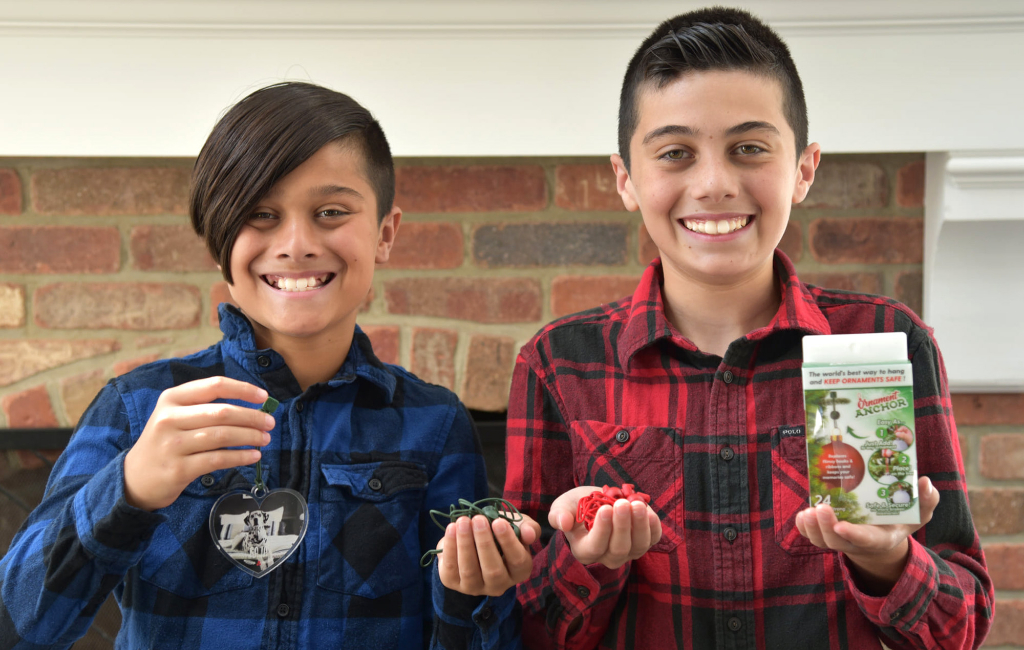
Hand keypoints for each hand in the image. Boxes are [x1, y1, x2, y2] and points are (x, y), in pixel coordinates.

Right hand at [123, 377, 273, 510]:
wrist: (135, 478)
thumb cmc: (166, 442)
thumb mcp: (175, 416)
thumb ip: (205, 407)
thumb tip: (252, 405)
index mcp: (172, 398)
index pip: (214, 385)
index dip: (242, 389)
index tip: (264, 397)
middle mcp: (169, 418)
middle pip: (221, 412)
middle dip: (252, 417)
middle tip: (270, 423)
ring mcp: (172, 444)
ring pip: (222, 435)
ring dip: (249, 437)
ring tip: (265, 439)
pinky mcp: (178, 469)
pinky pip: (217, 459)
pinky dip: (240, 456)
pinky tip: (253, 456)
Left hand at [436, 513, 540, 596]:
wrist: (473, 537)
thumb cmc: (500, 532)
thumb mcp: (517, 526)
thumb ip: (528, 528)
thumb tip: (529, 534)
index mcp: (519, 571)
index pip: (517, 561)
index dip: (508, 542)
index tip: (499, 522)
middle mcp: (499, 585)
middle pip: (493, 570)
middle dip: (484, 543)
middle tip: (479, 519)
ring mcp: (474, 587)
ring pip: (470, 570)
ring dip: (465, 543)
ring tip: (463, 521)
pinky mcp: (453, 583)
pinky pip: (450, 569)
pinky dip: (450, 547)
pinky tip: (451, 528)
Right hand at [549, 485, 661, 568]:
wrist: (598, 502)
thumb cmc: (578, 506)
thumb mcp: (563, 506)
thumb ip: (558, 514)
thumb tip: (563, 523)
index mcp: (584, 551)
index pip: (595, 547)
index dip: (602, 530)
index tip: (605, 509)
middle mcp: (607, 557)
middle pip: (619, 549)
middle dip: (622, 525)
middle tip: (622, 504)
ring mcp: (629, 552)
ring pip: (639, 546)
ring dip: (639, 525)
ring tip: (637, 504)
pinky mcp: (644, 541)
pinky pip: (653, 539)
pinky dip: (654, 526)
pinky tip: (649, 511)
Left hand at [795, 476, 939, 592]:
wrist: (881, 534)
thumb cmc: (899, 520)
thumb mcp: (918, 514)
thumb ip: (926, 501)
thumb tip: (926, 482)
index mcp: (879, 538)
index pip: (864, 540)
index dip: (852, 535)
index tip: (841, 526)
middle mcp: (855, 542)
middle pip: (836, 541)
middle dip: (826, 526)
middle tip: (821, 507)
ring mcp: (839, 539)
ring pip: (820, 540)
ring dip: (811, 527)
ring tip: (808, 511)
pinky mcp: (826, 533)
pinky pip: (811, 535)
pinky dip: (804, 527)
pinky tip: (802, 514)